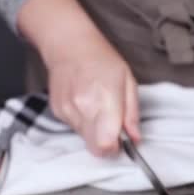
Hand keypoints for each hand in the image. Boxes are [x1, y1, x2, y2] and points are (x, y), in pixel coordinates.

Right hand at [17, 0, 140, 155]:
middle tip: (113, 128)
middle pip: (95, 147)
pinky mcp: (57, 111)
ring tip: (98, 108)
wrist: (70, 46)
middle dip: (107, 144)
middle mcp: (83, 108)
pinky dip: (83, 123)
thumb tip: (135, 139)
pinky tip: (86, 104)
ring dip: (95, 131)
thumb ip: (132, 114)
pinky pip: (74, 128)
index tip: (121, 142)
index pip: (105, 143)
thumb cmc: (103, 60)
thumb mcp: (128, 82)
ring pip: (85, 138)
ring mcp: (67, 111)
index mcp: (105, 100)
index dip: (115, 149)